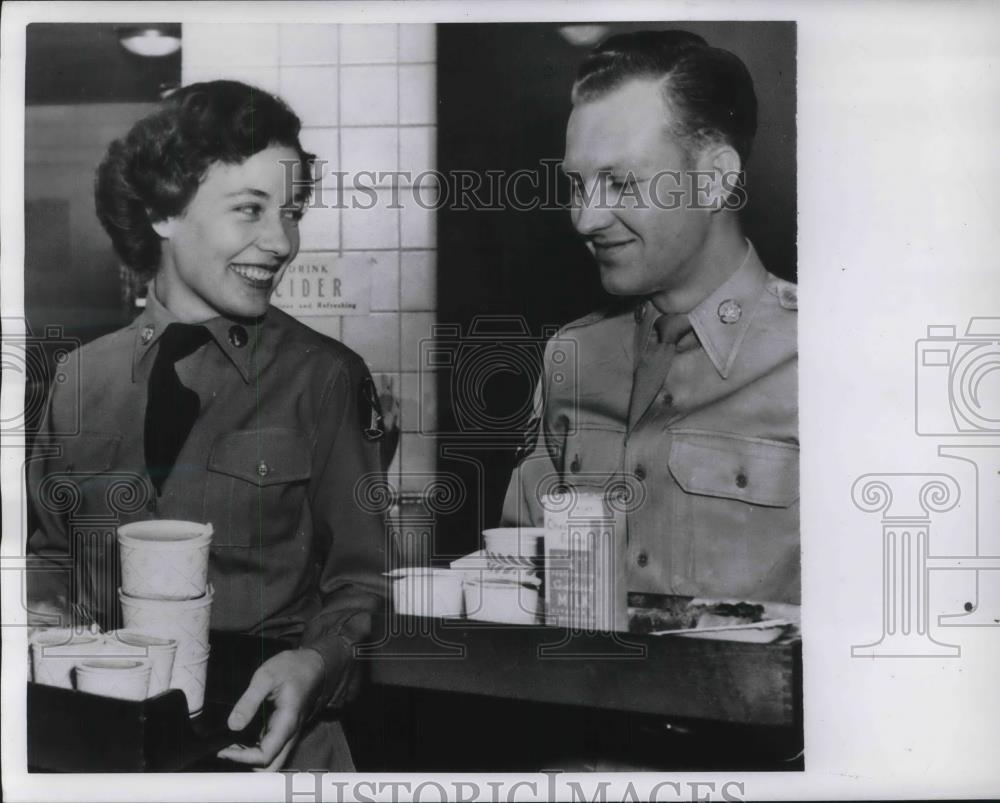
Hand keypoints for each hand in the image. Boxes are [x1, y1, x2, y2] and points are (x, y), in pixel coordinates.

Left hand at [216, 648, 325, 769]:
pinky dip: (254, 750)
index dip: (242, 758)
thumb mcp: (266, 677)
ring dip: (250, 759)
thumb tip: (233, 725)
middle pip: (270, 767)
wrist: (313, 663)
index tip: (223, 749)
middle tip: (226, 751)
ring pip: (271, 760)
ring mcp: (288, 732)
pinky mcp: (284, 728)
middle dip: (246, 765)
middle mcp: (289, 733)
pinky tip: (239, 738)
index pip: (265, 756)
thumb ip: (249, 701)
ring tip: (229, 744)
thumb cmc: (292, 667)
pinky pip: (270, 748)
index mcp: (287, 723)